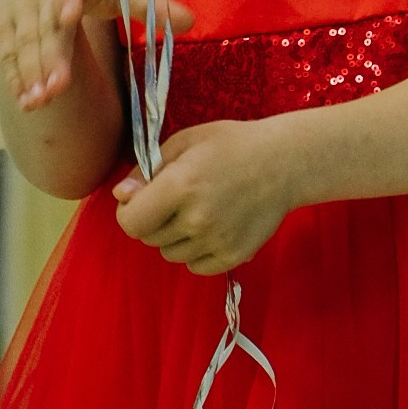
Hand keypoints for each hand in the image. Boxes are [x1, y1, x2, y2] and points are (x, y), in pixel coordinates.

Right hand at [0, 0, 187, 111]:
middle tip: (56, 89)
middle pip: (47, 26)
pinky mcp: (3, 23)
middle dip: (50, 57)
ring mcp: (20, 8)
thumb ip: (152, 6)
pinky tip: (26, 101)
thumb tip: (192, 22)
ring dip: (30, 74)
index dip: (69, 1)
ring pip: (24, 44)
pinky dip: (16, 76)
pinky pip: (8, 52)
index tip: (70, 15)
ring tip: (38, 103)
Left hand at [114, 118, 295, 276]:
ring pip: (171, 254)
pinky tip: (214, 227)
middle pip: (149, 239)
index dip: (130, 212)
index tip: (142, 200)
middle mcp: (195, 219)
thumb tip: (121, 195)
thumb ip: (149, 169)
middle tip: (179, 200)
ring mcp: (216, 241)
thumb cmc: (232, 145)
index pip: (130, 222)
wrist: (286, 162)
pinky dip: (197, 252)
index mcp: (180, 186)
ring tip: (200, 212)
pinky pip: (195, 266)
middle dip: (155, 221)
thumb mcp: (186, 142)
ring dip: (176, 237)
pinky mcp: (234, 256)